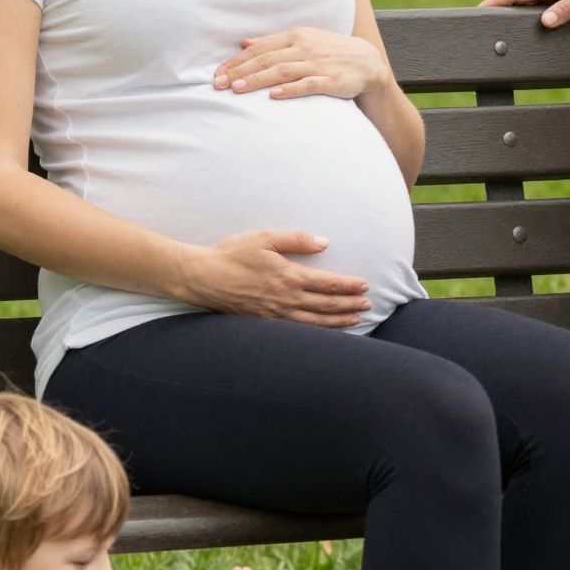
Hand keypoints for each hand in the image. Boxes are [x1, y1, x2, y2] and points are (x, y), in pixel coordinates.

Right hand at [177, 230, 369, 325]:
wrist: (201, 277)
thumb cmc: (231, 254)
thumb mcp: (264, 238)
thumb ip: (296, 239)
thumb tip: (324, 243)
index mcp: (288, 276)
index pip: (327, 284)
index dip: (349, 286)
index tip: (364, 286)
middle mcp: (285, 299)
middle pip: (326, 305)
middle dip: (350, 305)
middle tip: (368, 305)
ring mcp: (275, 314)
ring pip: (315, 322)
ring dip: (338, 321)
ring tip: (356, 320)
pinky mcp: (264, 323)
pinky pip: (297, 330)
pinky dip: (317, 331)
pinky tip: (325, 331)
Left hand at [214, 29, 391, 102]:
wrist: (368, 62)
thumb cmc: (330, 52)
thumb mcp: (303, 40)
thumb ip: (273, 42)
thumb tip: (244, 41)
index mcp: (295, 35)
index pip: (260, 48)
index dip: (237, 61)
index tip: (218, 74)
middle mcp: (305, 47)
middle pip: (266, 59)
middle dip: (240, 72)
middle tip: (219, 84)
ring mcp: (318, 64)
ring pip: (282, 71)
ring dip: (258, 80)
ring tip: (238, 89)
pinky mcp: (331, 80)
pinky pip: (308, 84)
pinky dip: (290, 89)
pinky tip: (274, 95)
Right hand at [479, 0, 569, 27]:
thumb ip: (567, 9)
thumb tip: (545, 22)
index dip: (497, 1)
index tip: (480, 10)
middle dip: (498, 5)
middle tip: (481, 20)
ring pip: (528, 0)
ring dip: (513, 8)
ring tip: (497, 21)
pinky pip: (539, 3)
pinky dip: (528, 10)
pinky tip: (526, 20)